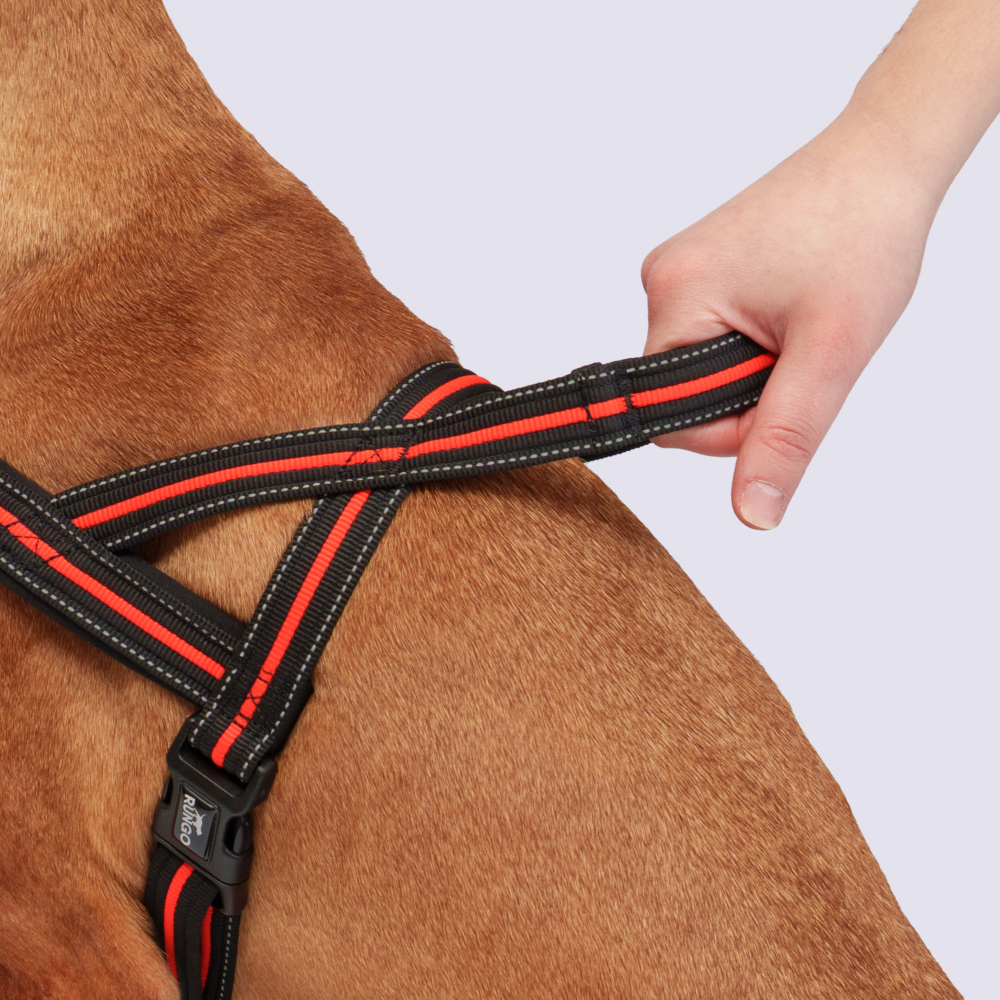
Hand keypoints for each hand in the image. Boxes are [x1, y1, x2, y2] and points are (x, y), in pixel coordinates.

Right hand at [641, 115, 935, 527]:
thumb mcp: (831, 352)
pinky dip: (749, 344)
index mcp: (676, 295)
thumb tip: (753, 512)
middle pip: (683, 396)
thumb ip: (785, 437)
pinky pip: (709, 340)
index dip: (733, 425)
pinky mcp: (698, 270)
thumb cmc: (863, 232)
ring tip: (801, 323)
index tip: (787, 384)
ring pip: (699, 371)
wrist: (883, 161)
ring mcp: (677, 273)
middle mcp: (661, 280)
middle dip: (746, 392)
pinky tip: (786, 312)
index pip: (671, 417)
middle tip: (803, 351)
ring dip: (751, 368)